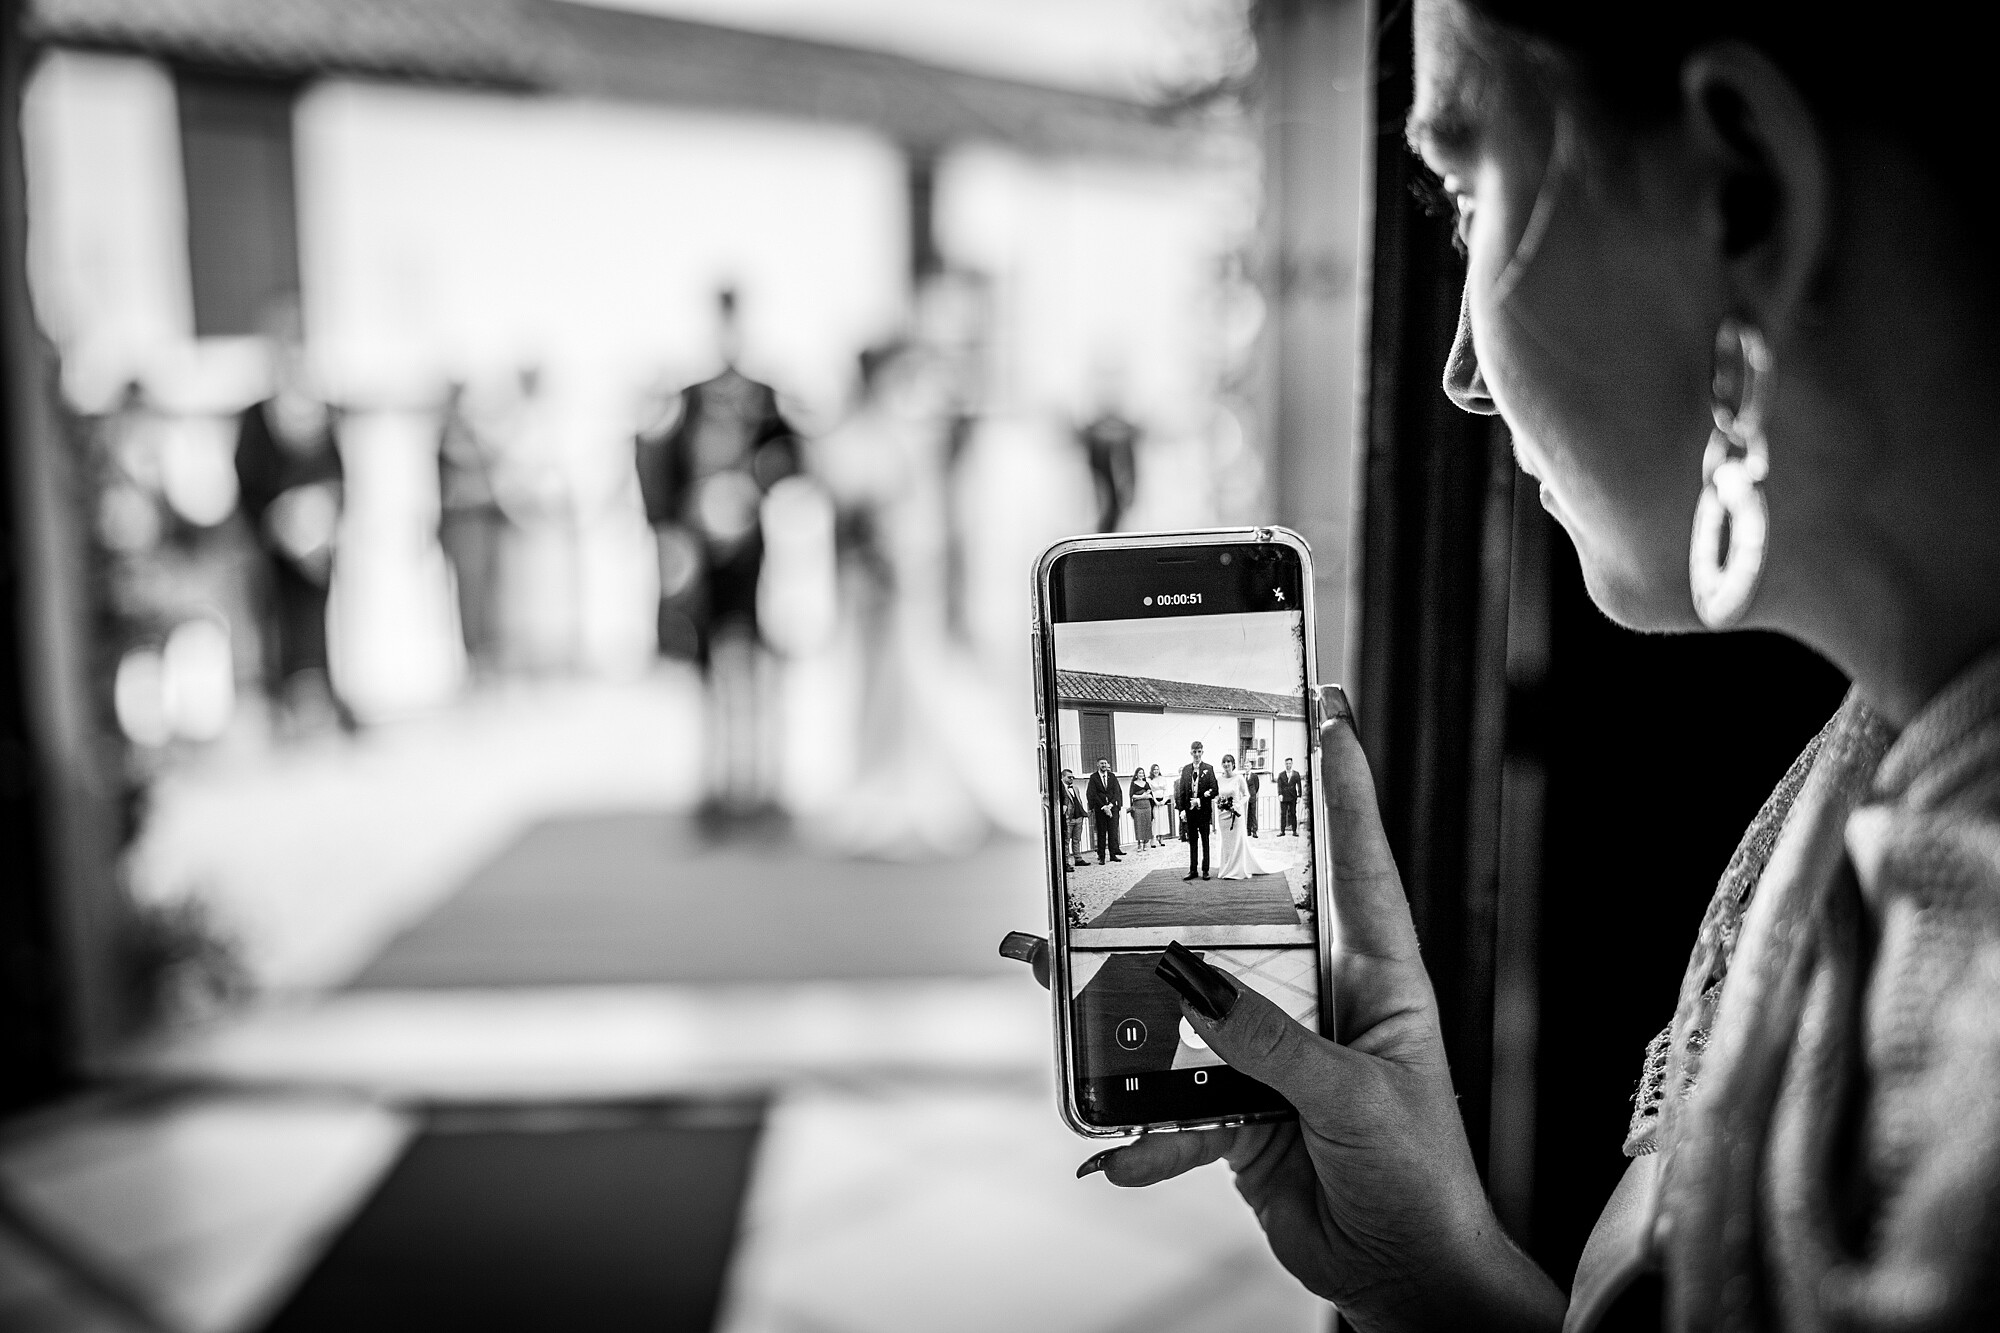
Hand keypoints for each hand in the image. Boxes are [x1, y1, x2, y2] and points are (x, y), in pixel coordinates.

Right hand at [1078, 688, 1562, 1331]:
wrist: (1405, 1283)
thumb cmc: (1421, 1182)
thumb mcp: (1352, 1099)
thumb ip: (1269, 1040)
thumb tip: (1189, 983)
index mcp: (1379, 973)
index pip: (1358, 857)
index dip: (1341, 780)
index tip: (1321, 704)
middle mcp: (1322, 996)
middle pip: (1238, 918)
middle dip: (1167, 886)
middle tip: (1104, 843)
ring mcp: (1274, 1048)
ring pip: (1183, 1001)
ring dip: (1118, 1003)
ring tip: (1051, 976)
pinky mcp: (1237, 1104)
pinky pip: (1171, 1095)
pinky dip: (1141, 1130)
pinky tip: (1116, 1152)